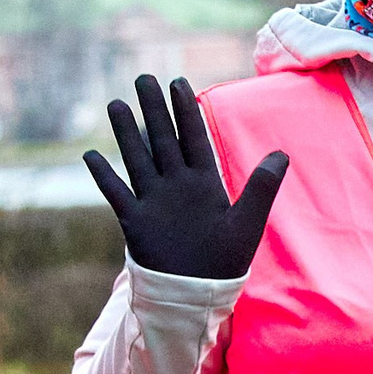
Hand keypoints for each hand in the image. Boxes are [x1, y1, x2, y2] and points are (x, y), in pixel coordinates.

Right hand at [84, 75, 287, 279]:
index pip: (193, 137)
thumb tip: (283, 153)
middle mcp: (176, 186)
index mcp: (204, 182)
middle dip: (154, 110)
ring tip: (116, 104)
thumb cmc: (225, 262)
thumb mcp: (247, 222)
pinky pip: (116, 194)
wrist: (198, 295)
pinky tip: (89, 156)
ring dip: (126, 133)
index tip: (178, 82)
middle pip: (162, 140)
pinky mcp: (135, 222)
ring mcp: (154, 201)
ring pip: (137, 159)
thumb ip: (261, 186)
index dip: (186, 110)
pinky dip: (104, 176)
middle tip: (143, 77)